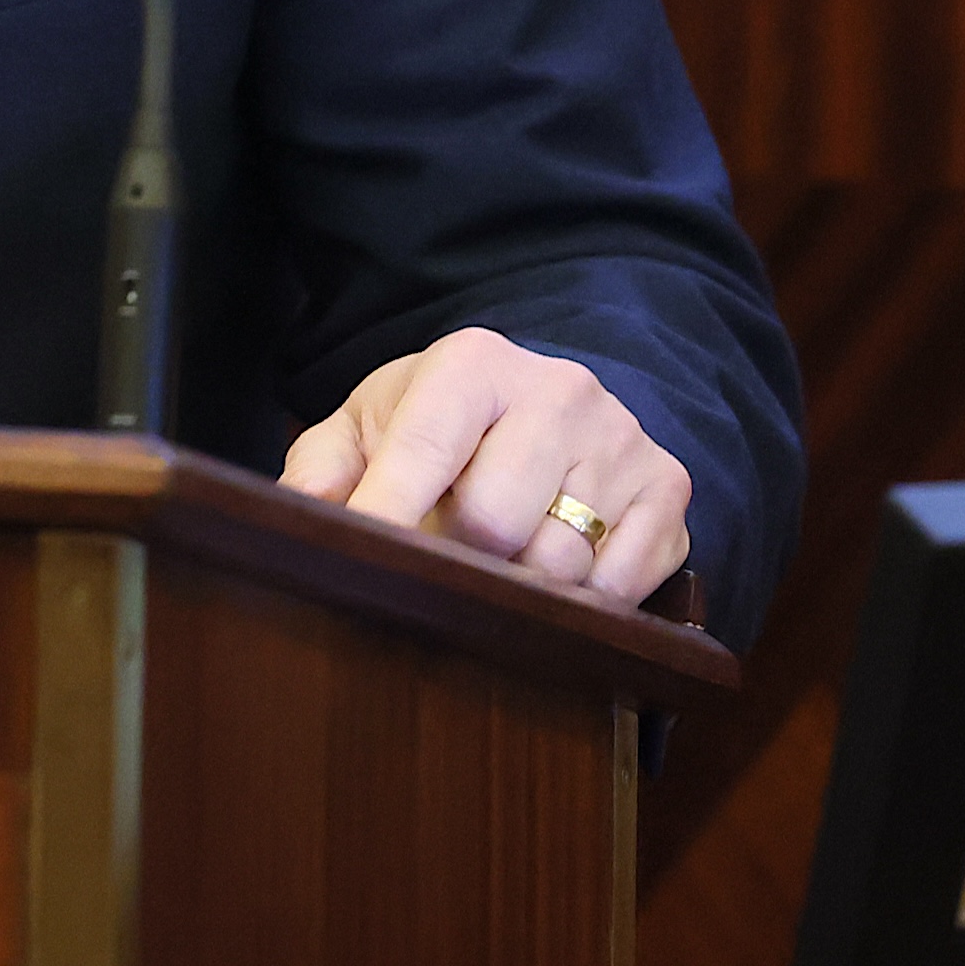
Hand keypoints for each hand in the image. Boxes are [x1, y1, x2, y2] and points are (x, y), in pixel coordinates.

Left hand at [280, 326, 692, 606]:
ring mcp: (621, 440)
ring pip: (558, 564)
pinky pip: (621, 586)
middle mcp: (558, 390)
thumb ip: (322, 467)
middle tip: (444, 558)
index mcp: (474, 363)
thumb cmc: (446, 427)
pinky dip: (584, 602)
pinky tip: (558, 576)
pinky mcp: (668, 490)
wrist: (552, 409)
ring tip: (501, 562)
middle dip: (457, 557)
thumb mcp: (374, 426)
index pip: (424, 447)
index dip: (386, 513)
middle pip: (494, 520)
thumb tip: (295, 516)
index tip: (357, 560)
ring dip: (520, 586)